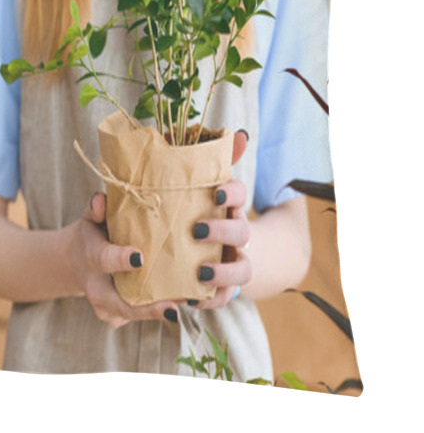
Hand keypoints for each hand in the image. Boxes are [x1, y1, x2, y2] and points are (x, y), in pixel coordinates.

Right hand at [68, 190, 178, 328]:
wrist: (75, 264)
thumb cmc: (92, 235)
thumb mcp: (90, 218)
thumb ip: (96, 208)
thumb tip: (101, 201)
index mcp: (92, 258)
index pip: (105, 259)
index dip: (121, 260)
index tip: (141, 259)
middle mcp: (96, 288)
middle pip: (121, 303)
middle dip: (146, 308)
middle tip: (173, 308)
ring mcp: (105, 308)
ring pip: (133, 314)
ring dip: (159, 312)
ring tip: (189, 304)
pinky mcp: (116, 318)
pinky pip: (138, 317)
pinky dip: (159, 312)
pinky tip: (182, 303)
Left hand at [190, 129, 252, 308]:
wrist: (214, 249)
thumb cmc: (200, 209)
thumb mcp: (200, 186)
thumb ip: (210, 160)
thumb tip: (238, 133)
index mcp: (230, 207)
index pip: (240, 193)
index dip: (233, 192)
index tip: (216, 192)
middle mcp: (237, 234)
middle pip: (241, 232)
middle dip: (223, 231)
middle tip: (197, 230)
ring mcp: (233, 261)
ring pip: (240, 270)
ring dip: (222, 272)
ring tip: (200, 271)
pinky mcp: (224, 286)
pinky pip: (223, 298)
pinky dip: (210, 299)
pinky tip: (191, 298)